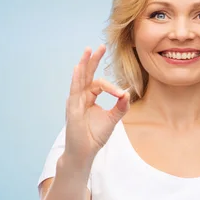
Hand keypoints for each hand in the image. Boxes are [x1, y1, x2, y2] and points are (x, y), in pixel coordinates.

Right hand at [63, 45, 130, 167]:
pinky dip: (76, 79)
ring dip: (84, 64)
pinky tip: (78, 68)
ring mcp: (75, 102)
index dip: (112, 87)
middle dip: (93, 60)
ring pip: (80, 79)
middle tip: (100, 46)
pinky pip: (74, 91)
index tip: (121, 94)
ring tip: (88, 51)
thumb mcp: (112, 119)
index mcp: (88, 98)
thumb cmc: (95, 136)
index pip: (99, 84)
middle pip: (86, 75)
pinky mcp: (72, 109)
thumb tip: (127, 93)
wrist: (85, 152)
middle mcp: (80, 97)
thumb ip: (120, 107)